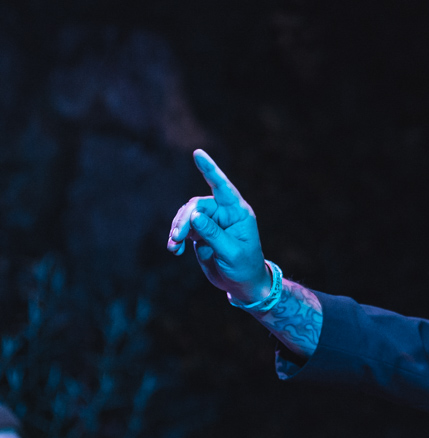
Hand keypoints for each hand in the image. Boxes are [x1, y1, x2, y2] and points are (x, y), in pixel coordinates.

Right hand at [167, 150, 271, 302]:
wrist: (243, 284)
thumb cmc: (244, 267)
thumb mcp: (231, 252)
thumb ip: (213, 233)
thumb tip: (194, 215)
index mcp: (238, 213)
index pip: (223, 187)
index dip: (210, 170)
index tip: (197, 153)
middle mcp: (225, 213)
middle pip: (197, 206)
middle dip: (184, 221)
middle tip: (177, 239)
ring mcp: (212, 222)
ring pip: (187, 216)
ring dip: (177, 230)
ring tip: (174, 247)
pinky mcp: (201, 232)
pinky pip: (183, 229)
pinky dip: (176, 238)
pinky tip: (175, 251)